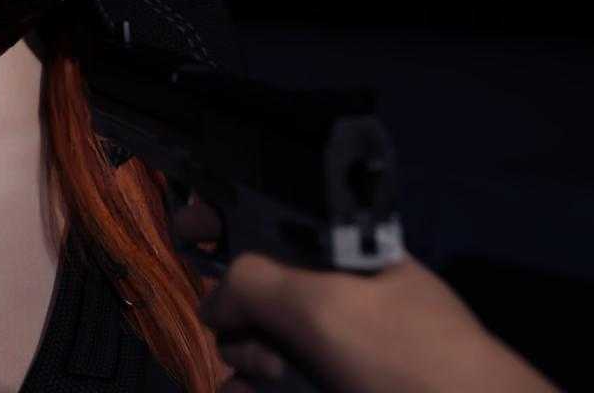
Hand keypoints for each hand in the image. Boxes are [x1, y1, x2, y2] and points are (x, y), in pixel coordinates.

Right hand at [171, 194, 561, 392]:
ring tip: (272, 383)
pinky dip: (251, 389)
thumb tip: (216, 302)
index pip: (273, 218)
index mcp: (343, 253)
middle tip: (264, 348)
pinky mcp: (324, 387)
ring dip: (246, 363)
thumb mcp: (324, 305)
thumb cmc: (407, 359)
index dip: (224, 218)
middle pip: (251, 291)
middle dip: (238, 317)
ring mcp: (331, 350)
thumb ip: (253, 282)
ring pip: (255, 345)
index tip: (186, 232)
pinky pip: (266, 383)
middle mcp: (334, 296)